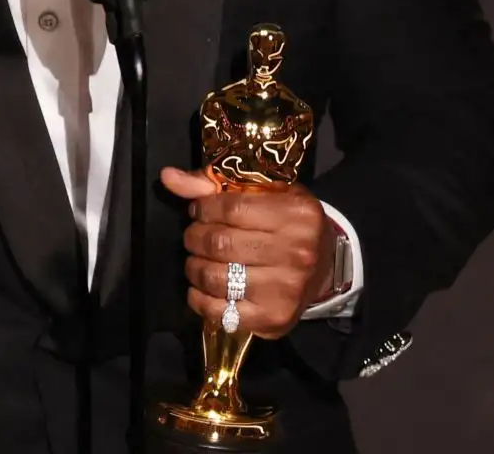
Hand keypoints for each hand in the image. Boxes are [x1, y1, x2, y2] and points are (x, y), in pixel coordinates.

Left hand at [161, 166, 338, 339]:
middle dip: (194, 238)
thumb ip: (214, 185)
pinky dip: (199, 300)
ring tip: (196, 260)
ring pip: (216, 277)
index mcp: (296, 215)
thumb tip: (168, 176)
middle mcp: (296, 253)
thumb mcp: (265, 194)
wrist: (325, 269)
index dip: (204, 208)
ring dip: (194, 268)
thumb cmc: (289, 225)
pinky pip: (221, 311)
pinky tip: (199, 288)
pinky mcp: (273, 318)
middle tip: (194, 236)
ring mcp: (286, 289)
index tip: (198, 210)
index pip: (231, 208)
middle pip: (220, 243)